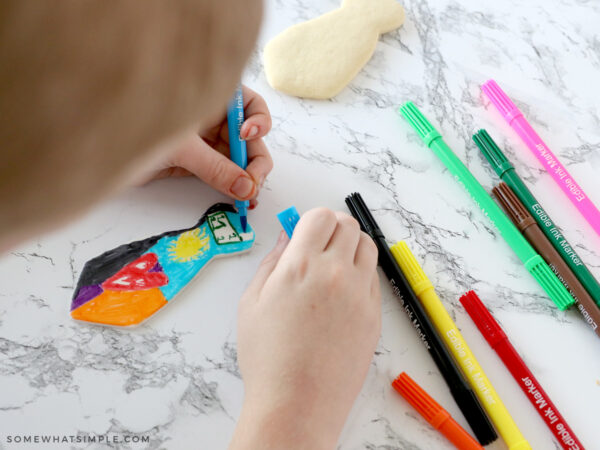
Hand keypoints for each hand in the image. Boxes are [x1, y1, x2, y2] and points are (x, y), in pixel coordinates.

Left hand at [140, 85, 272, 204]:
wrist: (98, 149)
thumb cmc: (132, 127)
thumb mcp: (181, 147)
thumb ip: (216, 168)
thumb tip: (246, 188)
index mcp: (211, 98)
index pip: (251, 105)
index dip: (258, 121)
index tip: (247, 136)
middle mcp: (212, 118)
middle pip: (250, 139)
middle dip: (256, 161)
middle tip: (253, 184)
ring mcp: (205, 143)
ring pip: (238, 160)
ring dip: (248, 179)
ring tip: (248, 198)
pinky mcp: (195, 165)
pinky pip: (222, 175)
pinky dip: (232, 188)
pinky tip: (240, 199)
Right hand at [230, 208, 380, 449]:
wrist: (297, 403)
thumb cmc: (268, 358)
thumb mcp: (252, 303)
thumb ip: (272, 263)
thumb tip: (285, 238)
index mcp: (301, 266)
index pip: (321, 216)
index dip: (312, 219)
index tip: (304, 231)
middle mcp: (336, 273)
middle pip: (349, 225)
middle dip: (332, 228)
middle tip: (319, 244)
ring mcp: (360, 294)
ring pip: (367, 247)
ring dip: (351, 247)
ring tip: (333, 266)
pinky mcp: (374, 315)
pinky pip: (374, 278)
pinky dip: (360, 274)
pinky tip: (341, 294)